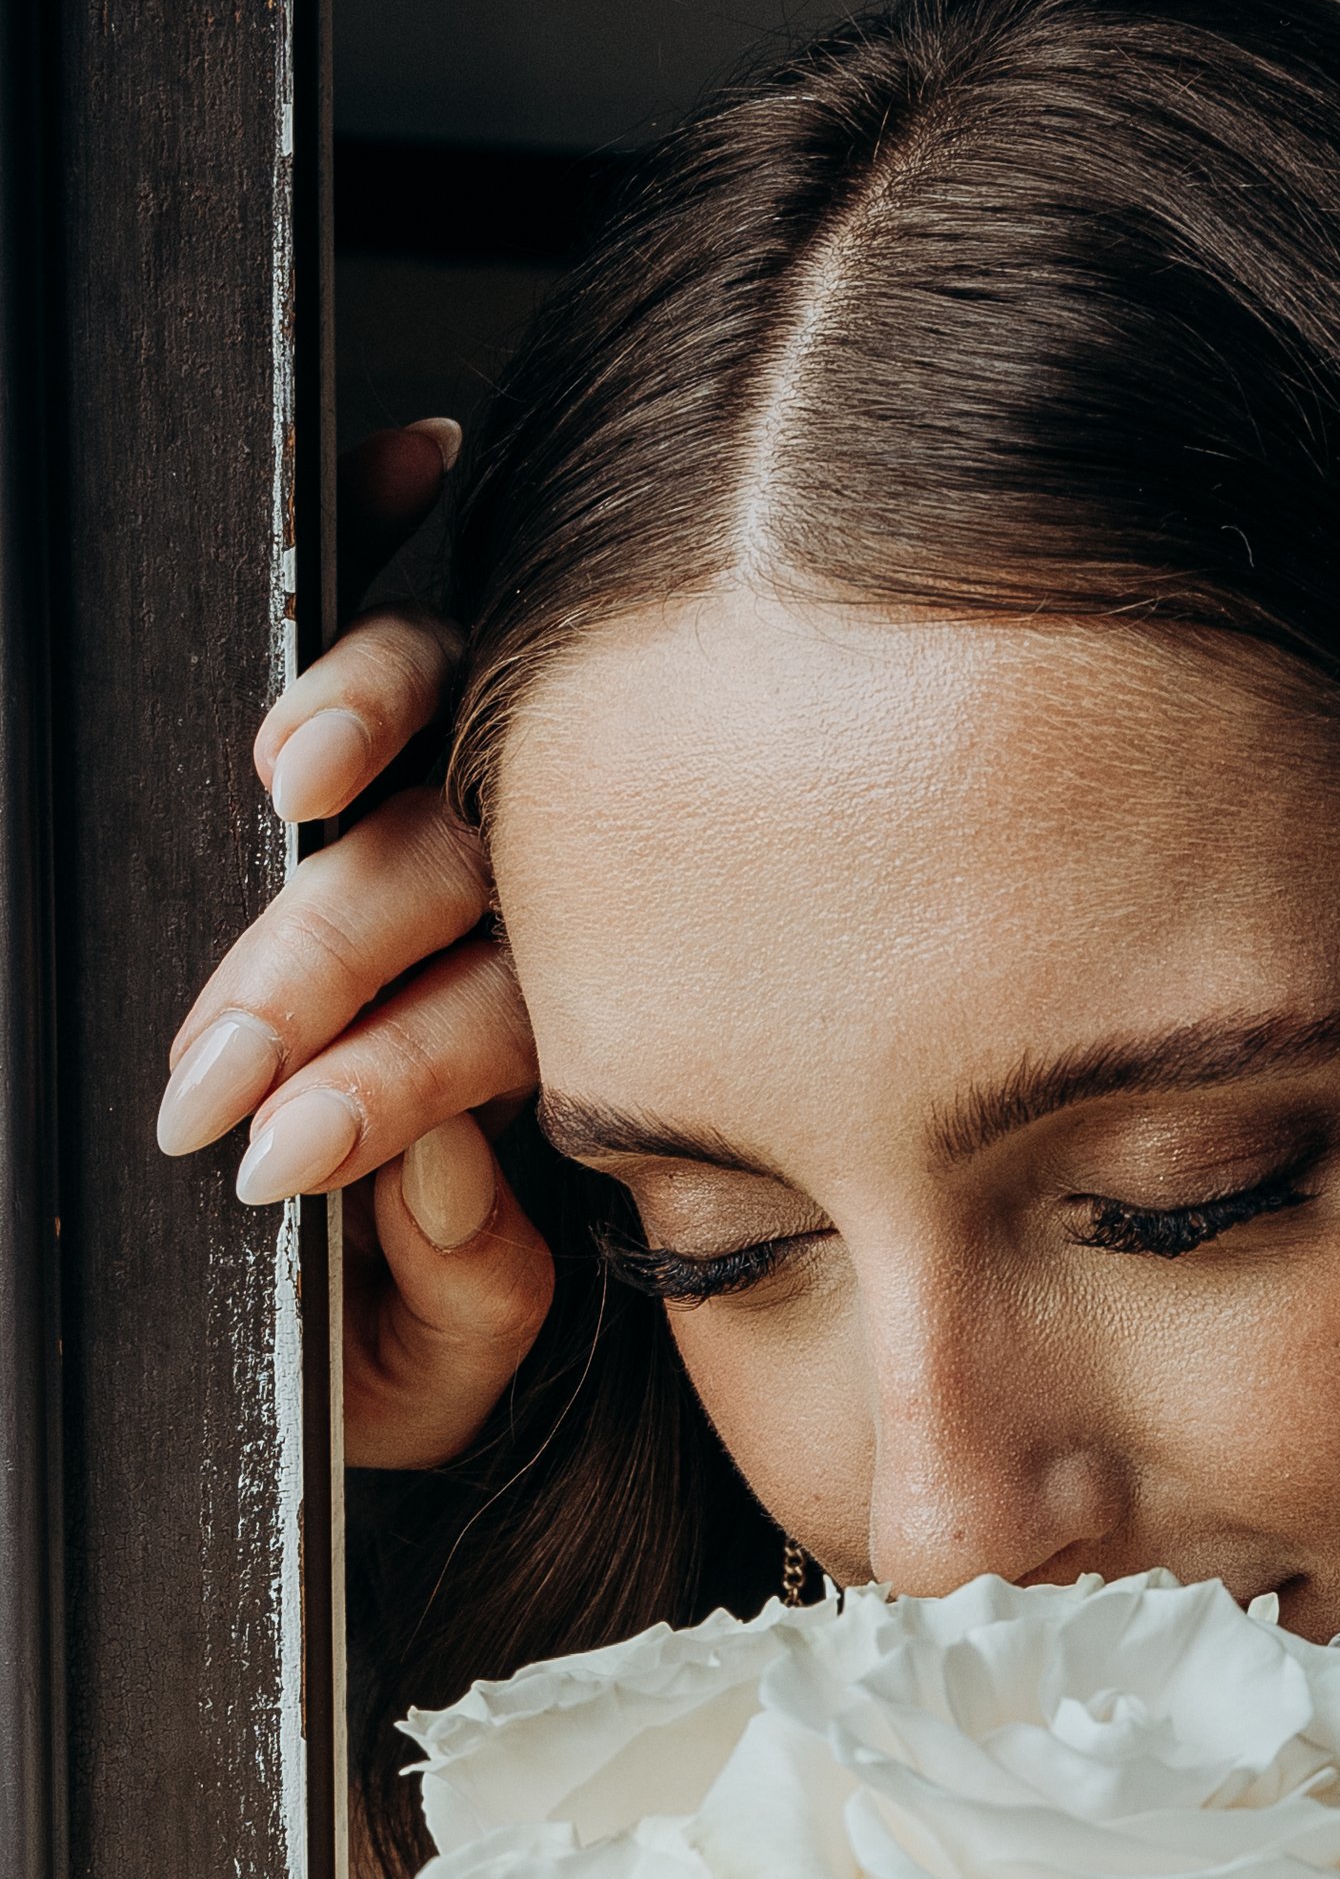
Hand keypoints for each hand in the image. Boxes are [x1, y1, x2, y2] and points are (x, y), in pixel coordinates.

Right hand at [156, 419, 553, 1466]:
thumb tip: (436, 1164)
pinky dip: (389, 610)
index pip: (504, 1033)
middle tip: (214, 1060)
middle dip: (315, 965)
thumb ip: (467, 1293)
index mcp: (586, 1067)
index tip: (275, 1156)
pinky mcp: (411, 739)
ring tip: (298, 768)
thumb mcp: (436, 1379)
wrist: (366, 1360)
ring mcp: (490, 822)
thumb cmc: (406, 1351)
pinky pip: (434, 637)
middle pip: (460, 888)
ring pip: (454, 727)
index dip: (386, 1084)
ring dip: (367, 722)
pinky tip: (398, 499)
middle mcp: (555, 930)